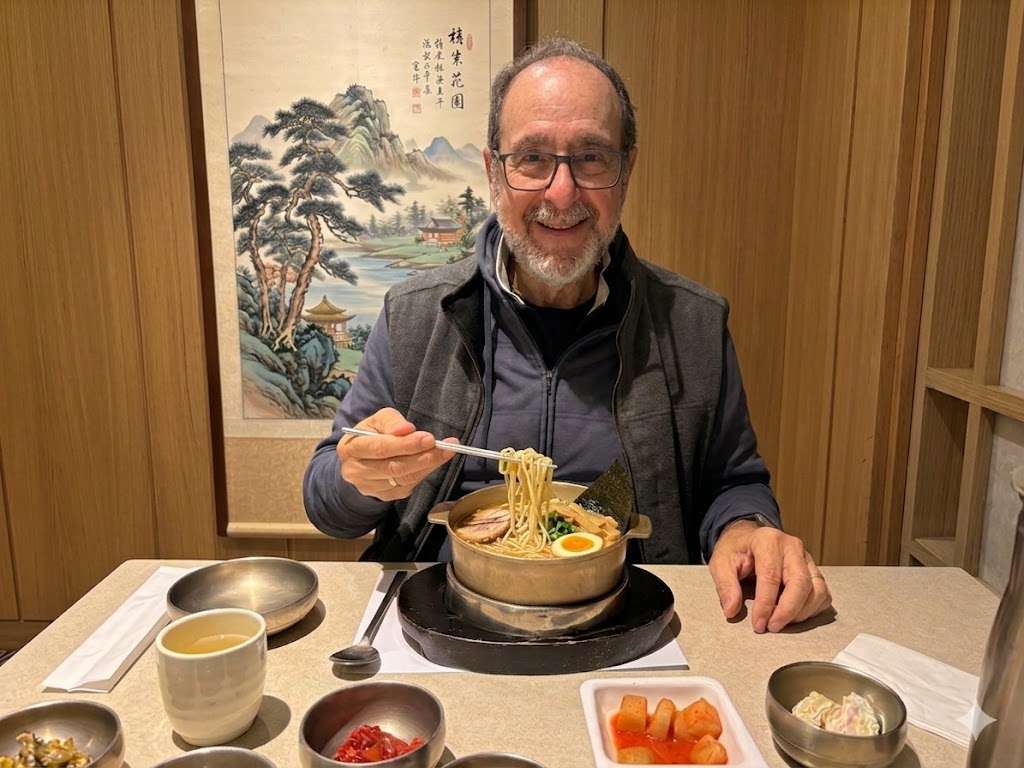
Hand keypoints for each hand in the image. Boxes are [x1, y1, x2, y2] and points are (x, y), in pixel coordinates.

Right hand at [338, 407, 456, 500]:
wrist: (361, 459)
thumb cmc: (372, 435)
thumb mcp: (377, 420)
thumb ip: (391, 421)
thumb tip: (406, 429)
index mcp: (351, 449)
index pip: (380, 448)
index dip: (405, 445)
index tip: (429, 438)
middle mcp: (356, 472)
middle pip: (394, 467)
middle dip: (423, 457)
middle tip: (445, 447)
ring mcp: (370, 487)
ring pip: (403, 479)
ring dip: (428, 465)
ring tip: (446, 452)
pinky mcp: (384, 496)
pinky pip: (408, 486)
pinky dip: (424, 473)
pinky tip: (435, 462)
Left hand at [708, 520, 831, 632]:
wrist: (748, 539)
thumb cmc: (736, 550)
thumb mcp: (720, 562)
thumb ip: (725, 585)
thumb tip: (731, 610)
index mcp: (767, 540)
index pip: (771, 576)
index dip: (766, 604)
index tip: (758, 624)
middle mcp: (792, 547)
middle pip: (800, 582)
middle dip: (787, 611)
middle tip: (772, 627)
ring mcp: (807, 558)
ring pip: (817, 590)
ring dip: (801, 612)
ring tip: (780, 622)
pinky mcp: (814, 570)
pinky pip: (823, 594)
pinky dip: (811, 609)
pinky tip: (792, 615)